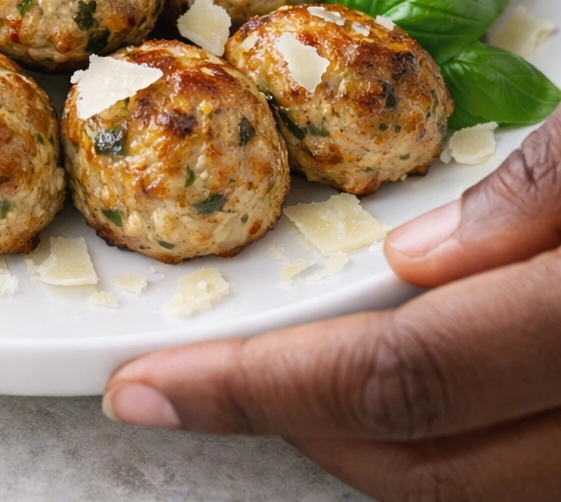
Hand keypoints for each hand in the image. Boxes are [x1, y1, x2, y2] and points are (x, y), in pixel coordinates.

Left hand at [101, 109, 560, 501]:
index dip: (253, 386)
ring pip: (457, 483)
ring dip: (353, 431)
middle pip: (416, 463)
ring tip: (279, 367)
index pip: (394, 376)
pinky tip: (389, 362)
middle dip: (285, 419)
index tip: (142, 387)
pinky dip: (431, 429)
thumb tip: (412, 254)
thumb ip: (530, 191)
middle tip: (194, 375)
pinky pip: (506, 466)